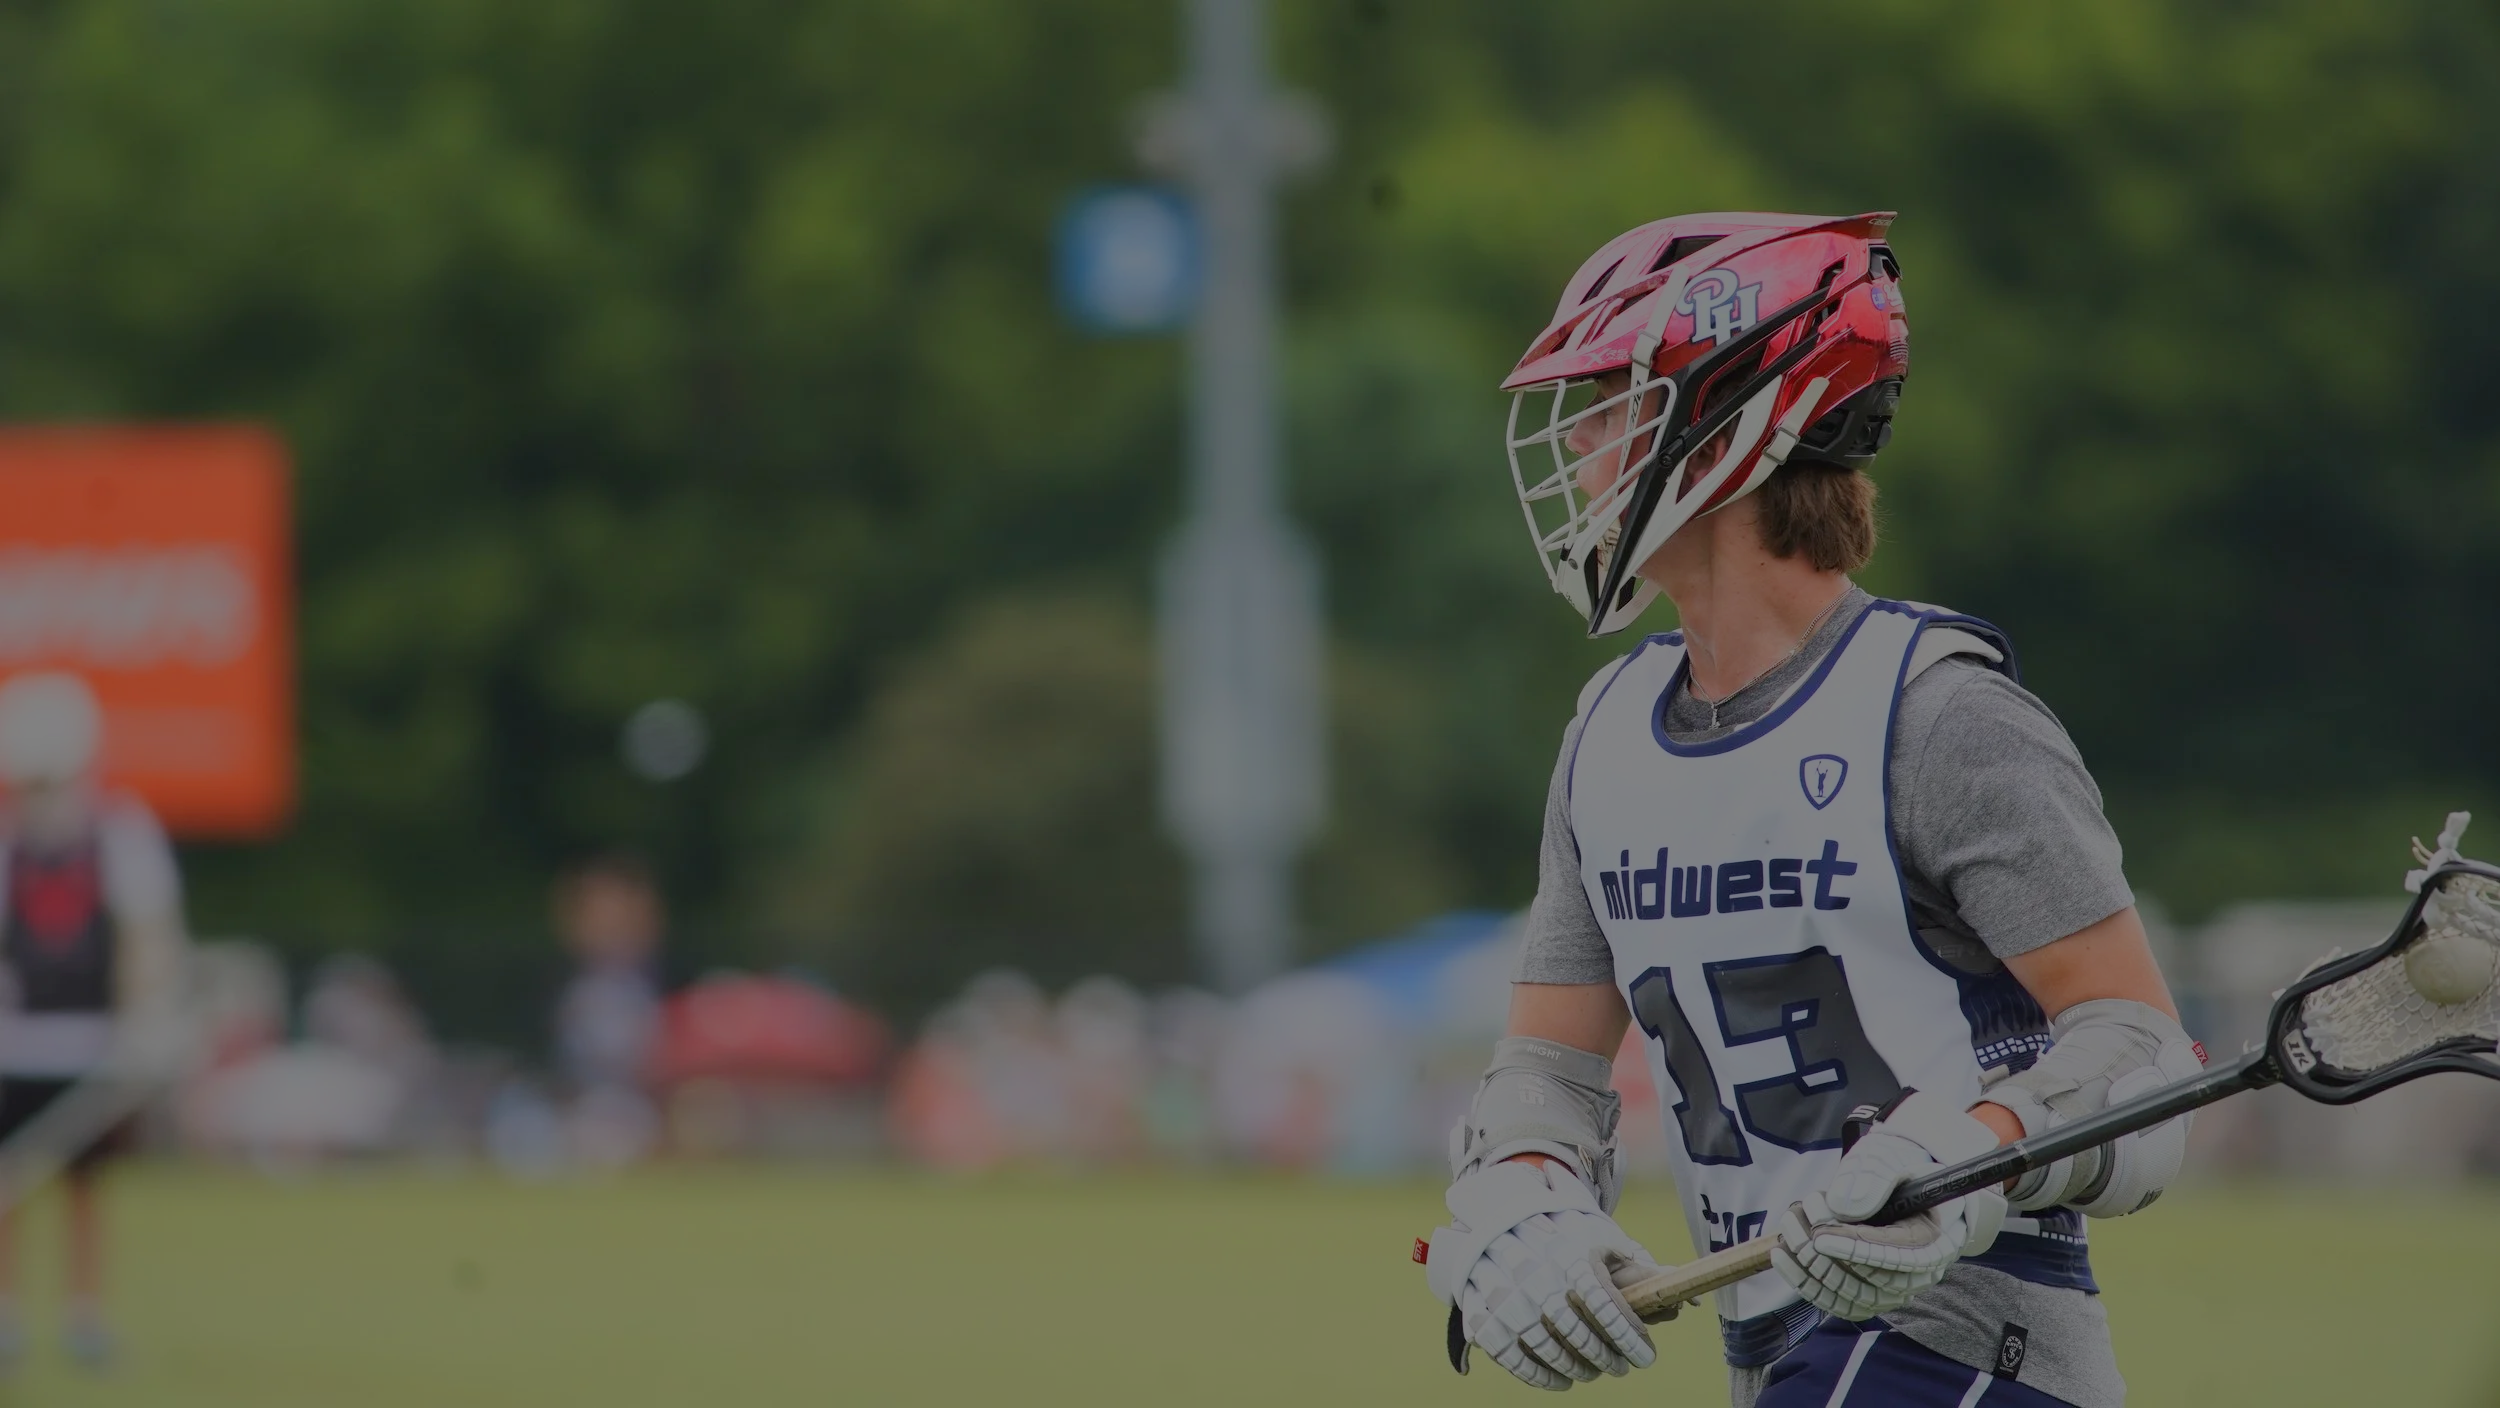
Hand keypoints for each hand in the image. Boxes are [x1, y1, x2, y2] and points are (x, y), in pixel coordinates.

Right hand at [1426, 1159, 1659, 1388]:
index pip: (1612, 1314)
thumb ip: (1629, 1258)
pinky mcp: (1487, 1319)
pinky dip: (1540, 1376)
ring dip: (1578, 1370)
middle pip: (1585, 1339)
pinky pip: (1516, 1360)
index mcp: (1573, 1264)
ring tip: (1590, 1372)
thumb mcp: (1592, 1235)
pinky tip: (1558, 1380)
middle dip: (1608, 1359)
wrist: (1492, 1221)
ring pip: (1553, 1353)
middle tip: (1620, 1368)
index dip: (1632, 1341)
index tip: (1646, 1357)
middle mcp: (1542, 1285)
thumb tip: (1671, 1278)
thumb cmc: (1556, 1232)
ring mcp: (1511, 1304)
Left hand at [1768, 1091, 2007, 1320]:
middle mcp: (1918, 1273)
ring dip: (1810, 1265)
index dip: (1856, 1248)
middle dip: (1825, 1252)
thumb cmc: (1897, 1169)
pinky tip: (1781, 1255)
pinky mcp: (1869, 1297)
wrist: (1899, 1184)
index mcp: (1933, 1239)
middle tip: (1796, 1216)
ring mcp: (1894, 1290)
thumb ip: (1873, 1175)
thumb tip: (1844, 1207)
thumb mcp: (1890, 1157)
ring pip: (1850, 1295)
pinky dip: (1805, 1282)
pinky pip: (1837, 1303)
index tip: (1820, 1237)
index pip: (1897, 1254)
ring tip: (1788, 1226)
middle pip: (1871, 1280)